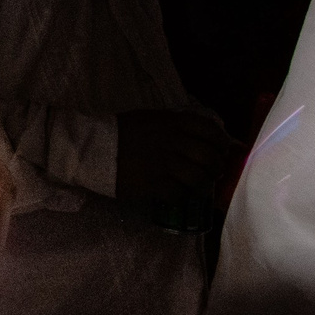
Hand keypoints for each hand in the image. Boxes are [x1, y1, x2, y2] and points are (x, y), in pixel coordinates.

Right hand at [115, 109, 236, 228]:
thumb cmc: (123, 132)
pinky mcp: (153, 184)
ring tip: (198, 186)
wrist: (92, 147)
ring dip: (203, 184)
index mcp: (173, 123)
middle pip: (210, 158)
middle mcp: (173, 142)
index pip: (211, 131)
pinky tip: (177, 192)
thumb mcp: (152, 119)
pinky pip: (179, 194)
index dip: (222, 143)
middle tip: (213, 173)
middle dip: (217, 168)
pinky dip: (182, 195)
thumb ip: (178, 126)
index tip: (222, 151)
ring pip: (199, 179)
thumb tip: (207, 137)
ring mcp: (164, 165)